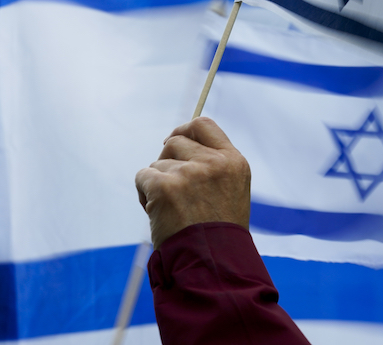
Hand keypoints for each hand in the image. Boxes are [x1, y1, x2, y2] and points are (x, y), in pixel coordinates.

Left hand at [135, 117, 250, 249]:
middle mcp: (214, 163)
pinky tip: (159, 213)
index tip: (173, 140)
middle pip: (175, 142)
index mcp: (234, 161)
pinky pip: (143, 177)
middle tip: (172, 187)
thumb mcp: (230, 191)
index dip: (184, 130)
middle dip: (168, 161)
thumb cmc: (218, 232)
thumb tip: (176, 142)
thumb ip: (213, 166)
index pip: (203, 125)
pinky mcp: (165, 186)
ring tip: (172, 210)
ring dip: (158, 183)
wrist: (213, 263)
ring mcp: (190, 173)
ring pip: (158, 163)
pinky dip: (144, 193)